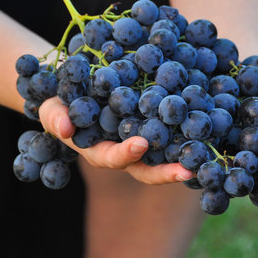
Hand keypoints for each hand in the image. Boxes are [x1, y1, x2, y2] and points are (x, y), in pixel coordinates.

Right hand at [38, 97, 193, 184]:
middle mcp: (126, 149)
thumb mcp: (52, 109)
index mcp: (102, 151)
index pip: (115, 159)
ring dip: (185, 153)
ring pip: (165, 151)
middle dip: (166, 172)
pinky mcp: (155, 120)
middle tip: (188, 170)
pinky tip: (206, 117)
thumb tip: (66, 128)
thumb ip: (56, 118)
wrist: (80, 85)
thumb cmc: (62, 102)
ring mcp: (143, 136)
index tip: (140, 144)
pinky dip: (188, 127)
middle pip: (148, 168)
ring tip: (205, 151)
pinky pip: (172, 128)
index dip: (126, 154)